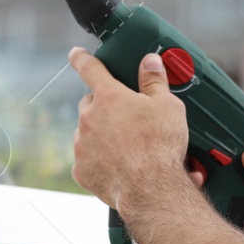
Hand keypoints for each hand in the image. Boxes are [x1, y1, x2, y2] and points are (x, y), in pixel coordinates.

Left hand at [67, 47, 190, 212]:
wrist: (151, 189)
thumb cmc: (160, 146)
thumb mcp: (167, 106)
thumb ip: (155, 81)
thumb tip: (150, 62)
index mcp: (109, 97)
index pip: (90, 68)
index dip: (82, 58)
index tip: (76, 54)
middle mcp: (89, 118)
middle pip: (90, 103)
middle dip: (105, 106)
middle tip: (126, 117)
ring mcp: (82, 145)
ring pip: (87, 132)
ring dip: (101, 134)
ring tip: (128, 146)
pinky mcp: (81, 170)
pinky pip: (87, 159)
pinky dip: (99, 160)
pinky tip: (120, 164)